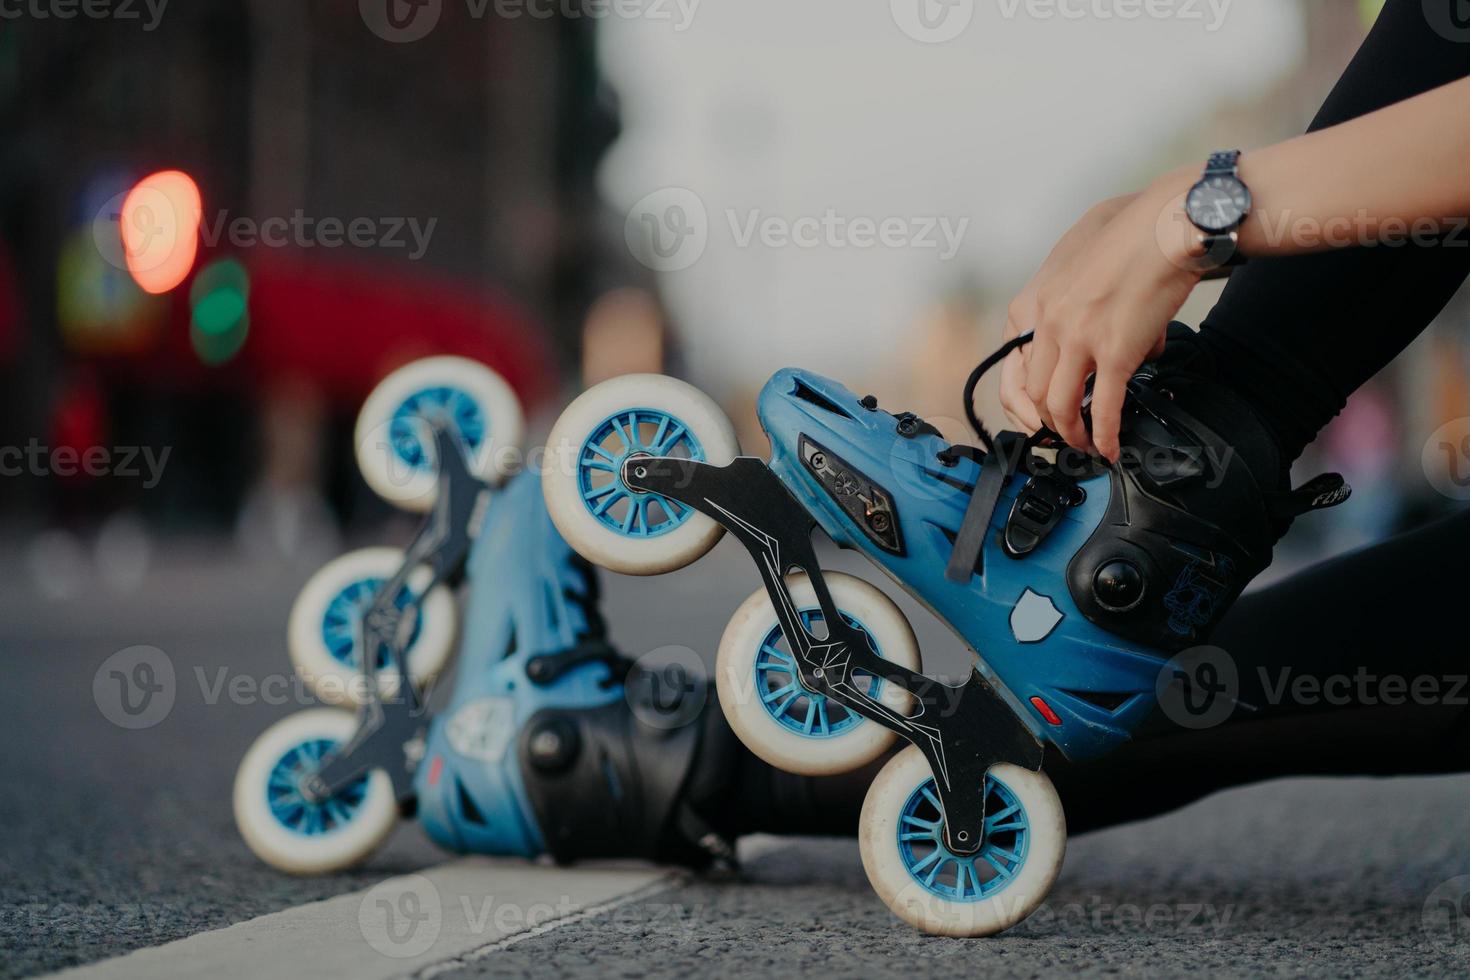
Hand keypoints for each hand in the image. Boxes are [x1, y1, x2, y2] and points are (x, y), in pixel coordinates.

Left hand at [999, 194, 1134, 434]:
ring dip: (1072, 434)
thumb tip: (1096, 338)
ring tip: (1086, 446)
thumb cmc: (1128, 238)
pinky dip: (1104, 435)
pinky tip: (1110, 447)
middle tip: (1064, 433)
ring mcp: (1078, 339)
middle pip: (1033, 392)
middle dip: (1048, 421)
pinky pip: (1103, 408)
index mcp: (1033, 303)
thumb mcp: (1075, 266)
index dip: (1020, 402)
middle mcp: (1047, 323)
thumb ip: (1073, 306)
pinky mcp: (1114, 353)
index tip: (1034, 416)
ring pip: (1060, 406)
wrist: (1164, 227)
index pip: (1010, 367)